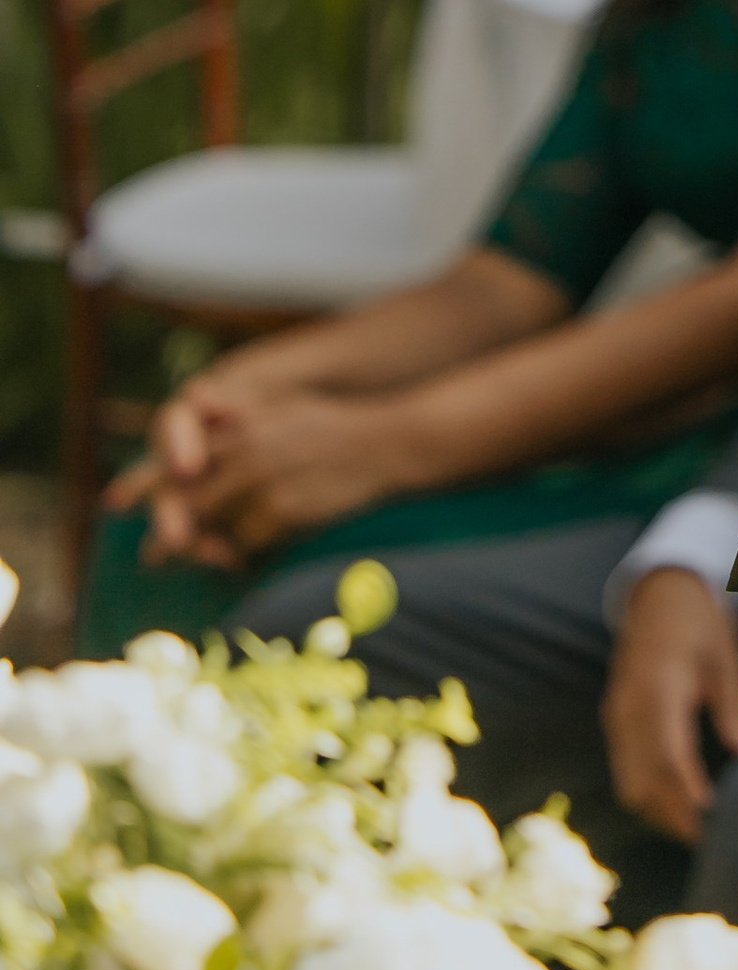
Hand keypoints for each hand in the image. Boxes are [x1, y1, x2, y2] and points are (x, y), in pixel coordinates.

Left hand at [121, 388, 423, 565]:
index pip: (180, 455)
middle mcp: (246, 450)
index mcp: (244, 426)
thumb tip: (196, 410)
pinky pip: (249, 541)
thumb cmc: (338, 426)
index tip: (116, 503)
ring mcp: (263, 480)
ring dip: (208, 546)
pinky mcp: (283, 509)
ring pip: (217, 524)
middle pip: (189, 498)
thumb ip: (240, 417)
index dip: (144, 481)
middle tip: (154, 556)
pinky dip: (246, 552)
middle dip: (169, 530)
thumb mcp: (285, 408)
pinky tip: (252, 556)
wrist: (389, 440)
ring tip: (202, 562)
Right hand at [605, 568, 737, 845]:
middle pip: (643, 782)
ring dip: (660, 813)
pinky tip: (680, 806)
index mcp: (659, 686)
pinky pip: (626, 773)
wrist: (659, 594)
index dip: (687, 793)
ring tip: (700, 831)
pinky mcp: (615, 724)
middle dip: (675, 817)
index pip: (668, 754)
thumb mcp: (725, 657)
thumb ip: (735, 708)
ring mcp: (617, 717)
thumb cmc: (700, 624)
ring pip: (630, 785)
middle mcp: (629, 708)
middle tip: (714, 841)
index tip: (713, 820)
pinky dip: (651, 796)